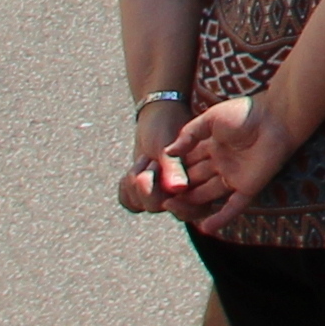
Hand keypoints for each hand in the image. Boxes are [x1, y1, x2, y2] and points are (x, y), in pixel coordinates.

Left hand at [118, 96, 196, 218]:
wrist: (156, 114)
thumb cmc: (168, 123)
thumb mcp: (169, 144)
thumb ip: (174, 168)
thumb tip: (177, 190)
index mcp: (199, 181)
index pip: (194, 211)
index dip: (181, 208)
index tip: (167, 200)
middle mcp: (182, 191)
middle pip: (164, 209)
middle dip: (149, 189)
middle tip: (150, 162)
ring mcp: (161, 192)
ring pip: (143, 207)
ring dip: (135, 183)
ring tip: (143, 160)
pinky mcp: (143, 192)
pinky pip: (130, 203)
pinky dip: (125, 188)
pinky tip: (132, 171)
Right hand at [159, 94, 305, 228]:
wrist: (277, 116)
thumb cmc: (246, 113)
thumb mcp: (212, 119)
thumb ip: (190, 134)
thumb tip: (168, 152)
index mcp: (211, 147)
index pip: (186, 164)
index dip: (171, 173)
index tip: (152, 182)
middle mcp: (221, 164)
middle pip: (194, 182)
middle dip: (177, 191)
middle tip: (158, 198)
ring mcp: (234, 176)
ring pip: (207, 196)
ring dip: (190, 204)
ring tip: (171, 208)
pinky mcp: (249, 186)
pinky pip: (233, 207)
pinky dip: (220, 219)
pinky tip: (204, 229)